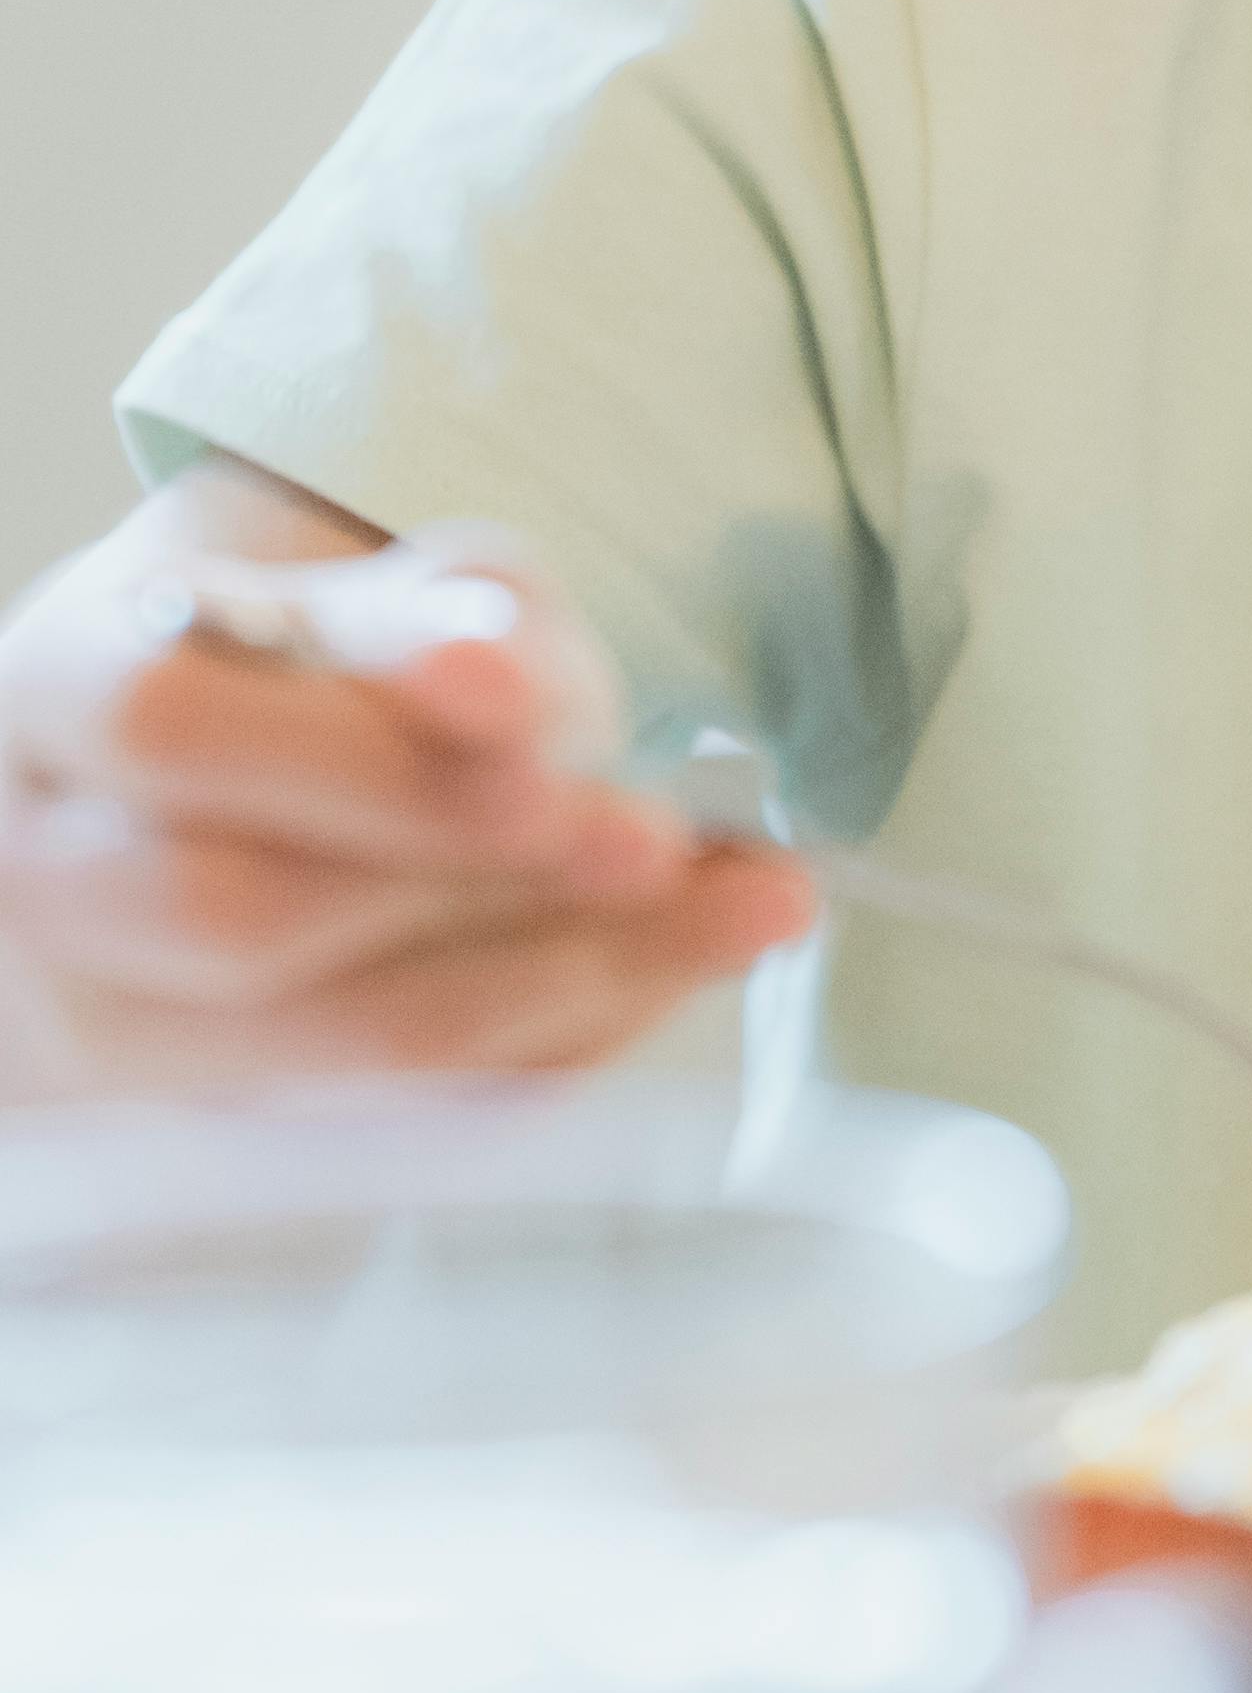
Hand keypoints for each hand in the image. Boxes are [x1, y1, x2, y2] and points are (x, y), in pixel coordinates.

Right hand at [0, 484, 815, 1096]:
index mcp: (55, 693)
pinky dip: (570, 1036)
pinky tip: (679, 960)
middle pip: (242, 914)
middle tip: (659, 835)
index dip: (362, 741)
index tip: (533, 708)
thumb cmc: (288, 648)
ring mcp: (124, 1028)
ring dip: (568, 969)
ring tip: (742, 898)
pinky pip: (422, 1116)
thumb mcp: (342, 564)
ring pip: (342, 1041)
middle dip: (476, 873)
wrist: (229, 767)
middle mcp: (53, 880)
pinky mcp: (239, 1128)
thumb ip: (430, 611)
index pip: (174, 730)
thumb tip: (517, 687)